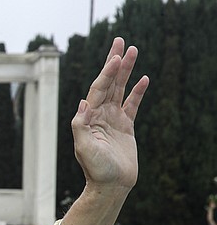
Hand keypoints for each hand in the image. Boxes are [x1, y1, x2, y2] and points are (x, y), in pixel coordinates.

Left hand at [71, 37, 148, 192]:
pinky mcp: (125, 127)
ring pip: (120, 89)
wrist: (111, 185)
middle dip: (113, 62)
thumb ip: (80, 126)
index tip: (115, 57)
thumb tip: (83, 103)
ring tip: (132, 50)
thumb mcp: (83, 148)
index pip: (98, 89)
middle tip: (119, 40)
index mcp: (88, 118)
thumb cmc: (95, 169)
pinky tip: (143, 78)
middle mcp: (99, 115)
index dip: (106, 73)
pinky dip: (137, 91)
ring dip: (126, 70)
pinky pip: (132, 104)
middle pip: (108, 83)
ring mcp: (112, 119)